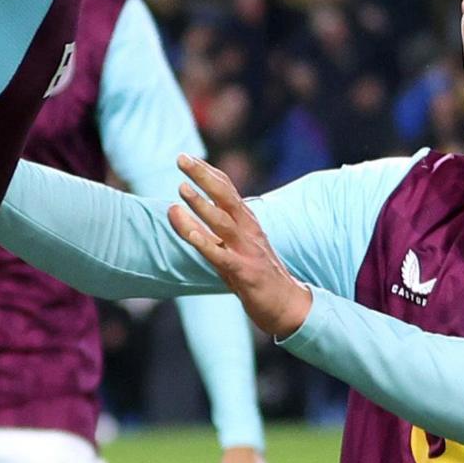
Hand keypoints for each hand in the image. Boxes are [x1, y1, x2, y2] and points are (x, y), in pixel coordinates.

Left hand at [170, 156, 310, 340]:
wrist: (288, 305)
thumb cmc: (256, 273)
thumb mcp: (234, 245)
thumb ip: (208, 227)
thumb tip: (175, 208)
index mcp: (247, 222)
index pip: (227, 189)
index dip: (207, 172)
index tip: (187, 157)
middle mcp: (248, 231)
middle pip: (225, 197)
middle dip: (203, 176)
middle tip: (181, 158)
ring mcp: (247, 251)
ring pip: (222, 223)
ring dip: (202, 205)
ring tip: (182, 189)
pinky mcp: (244, 273)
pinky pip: (222, 256)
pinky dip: (205, 244)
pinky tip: (190, 234)